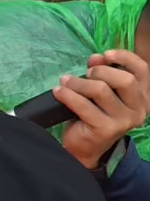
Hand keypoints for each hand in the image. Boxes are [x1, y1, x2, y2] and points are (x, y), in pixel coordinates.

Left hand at [57, 49, 149, 168]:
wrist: (86, 146)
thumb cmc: (96, 113)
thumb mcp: (103, 90)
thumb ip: (103, 72)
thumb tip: (96, 58)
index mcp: (143, 96)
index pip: (142, 70)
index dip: (125, 57)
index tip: (105, 55)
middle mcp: (139, 109)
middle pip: (125, 80)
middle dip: (100, 71)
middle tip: (85, 73)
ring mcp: (124, 121)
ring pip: (101, 90)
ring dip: (78, 83)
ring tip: (65, 82)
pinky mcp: (106, 129)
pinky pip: (84, 105)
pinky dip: (68, 95)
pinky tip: (59, 92)